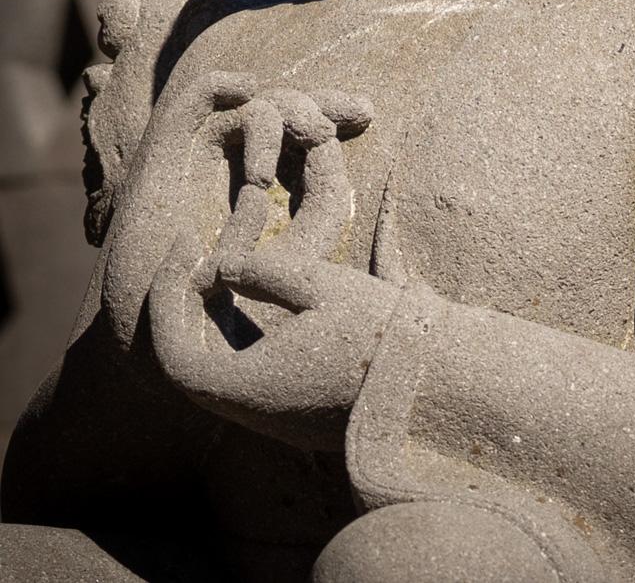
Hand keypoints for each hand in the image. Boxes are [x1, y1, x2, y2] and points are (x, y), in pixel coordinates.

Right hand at [102, 70, 371, 360]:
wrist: (162, 343)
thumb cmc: (229, 312)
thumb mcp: (295, 258)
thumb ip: (321, 209)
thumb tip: (336, 154)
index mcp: (270, 190)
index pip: (306, 140)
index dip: (335, 117)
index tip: (365, 114)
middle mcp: (236, 168)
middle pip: (283, 110)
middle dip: (320, 104)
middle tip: (348, 118)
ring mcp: (202, 159)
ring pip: (251, 105)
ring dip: (280, 114)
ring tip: (293, 153)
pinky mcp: (165, 156)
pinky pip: (194, 101)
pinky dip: (222, 84)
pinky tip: (246, 92)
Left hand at [148, 232, 398, 446]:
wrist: (433, 383)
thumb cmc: (378, 332)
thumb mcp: (319, 285)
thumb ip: (261, 271)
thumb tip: (218, 265)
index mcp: (247, 388)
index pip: (173, 351)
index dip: (167, 298)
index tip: (186, 248)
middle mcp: (253, 413)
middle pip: (190, 361)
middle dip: (183, 305)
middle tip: (196, 253)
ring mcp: (275, 418)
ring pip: (218, 367)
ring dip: (210, 318)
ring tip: (222, 267)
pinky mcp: (296, 412)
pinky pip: (246, 373)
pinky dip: (236, 334)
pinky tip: (256, 296)